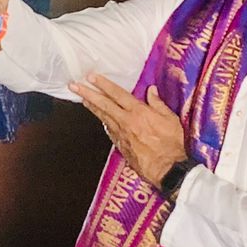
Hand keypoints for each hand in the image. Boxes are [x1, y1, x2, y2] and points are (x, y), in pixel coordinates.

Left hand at [69, 73, 186, 183]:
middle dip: (88, 94)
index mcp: (139, 112)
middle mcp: (126, 122)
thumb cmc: (172, 144)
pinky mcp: (121, 146)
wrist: (168, 169)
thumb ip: (158, 104)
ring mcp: (121, 134)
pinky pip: (109, 130)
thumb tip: (150, 90)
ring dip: (92, 107)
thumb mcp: (171, 119)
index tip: (91, 77)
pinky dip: (103, 122)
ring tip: (82, 99)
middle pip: (103, 105)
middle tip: (74, 86)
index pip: (117, 94)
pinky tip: (99, 118)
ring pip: (103, 117)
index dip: (103, 84)